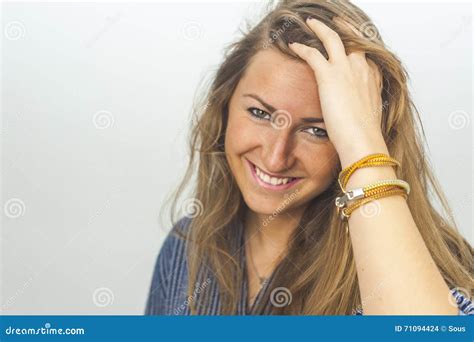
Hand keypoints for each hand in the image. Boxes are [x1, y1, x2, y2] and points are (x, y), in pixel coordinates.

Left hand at [288, 17, 386, 166]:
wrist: (363, 141)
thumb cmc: (365, 135)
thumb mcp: (366, 116)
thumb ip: (360, 108)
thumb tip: (353, 115)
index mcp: (372, 78)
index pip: (363, 54)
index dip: (354, 47)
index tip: (348, 46)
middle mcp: (362, 68)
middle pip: (351, 40)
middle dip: (342, 29)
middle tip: (333, 23)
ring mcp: (346, 69)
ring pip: (332, 38)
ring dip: (320, 29)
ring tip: (310, 23)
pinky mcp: (329, 75)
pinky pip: (312, 53)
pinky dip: (302, 47)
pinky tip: (293, 45)